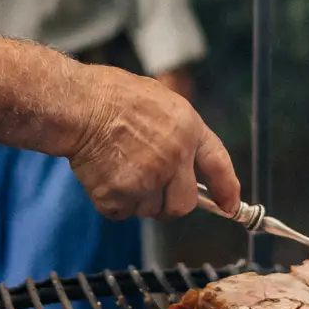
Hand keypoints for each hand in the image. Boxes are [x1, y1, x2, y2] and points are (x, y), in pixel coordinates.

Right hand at [63, 64, 238, 220]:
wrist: (78, 105)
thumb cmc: (112, 95)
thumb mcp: (161, 98)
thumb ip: (179, 132)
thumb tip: (186, 161)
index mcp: (188, 129)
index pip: (218, 165)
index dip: (227, 189)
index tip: (230, 205)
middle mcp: (174, 158)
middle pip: (183, 204)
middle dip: (168, 201)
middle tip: (149, 186)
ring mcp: (147, 180)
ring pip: (150, 210)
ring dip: (137, 199)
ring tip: (119, 168)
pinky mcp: (119, 196)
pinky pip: (121, 213)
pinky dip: (112, 202)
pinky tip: (103, 175)